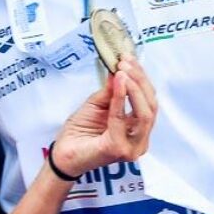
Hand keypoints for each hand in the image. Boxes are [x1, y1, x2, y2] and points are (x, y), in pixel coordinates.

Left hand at [52, 55, 156, 176]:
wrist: (62, 154)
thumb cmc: (79, 132)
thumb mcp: (97, 105)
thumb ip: (110, 90)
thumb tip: (120, 69)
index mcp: (138, 130)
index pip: (149, 102)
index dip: (142, 79)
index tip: (129, 59)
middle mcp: (140, 140)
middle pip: (151, 106)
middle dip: (140, 81)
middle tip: (126, 63)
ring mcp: (133, 147)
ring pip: (145, 113)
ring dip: (134, 88)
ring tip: (123, 71)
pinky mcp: (120, 149)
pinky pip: (123, 119)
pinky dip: (120, 99)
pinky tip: (117, 84)